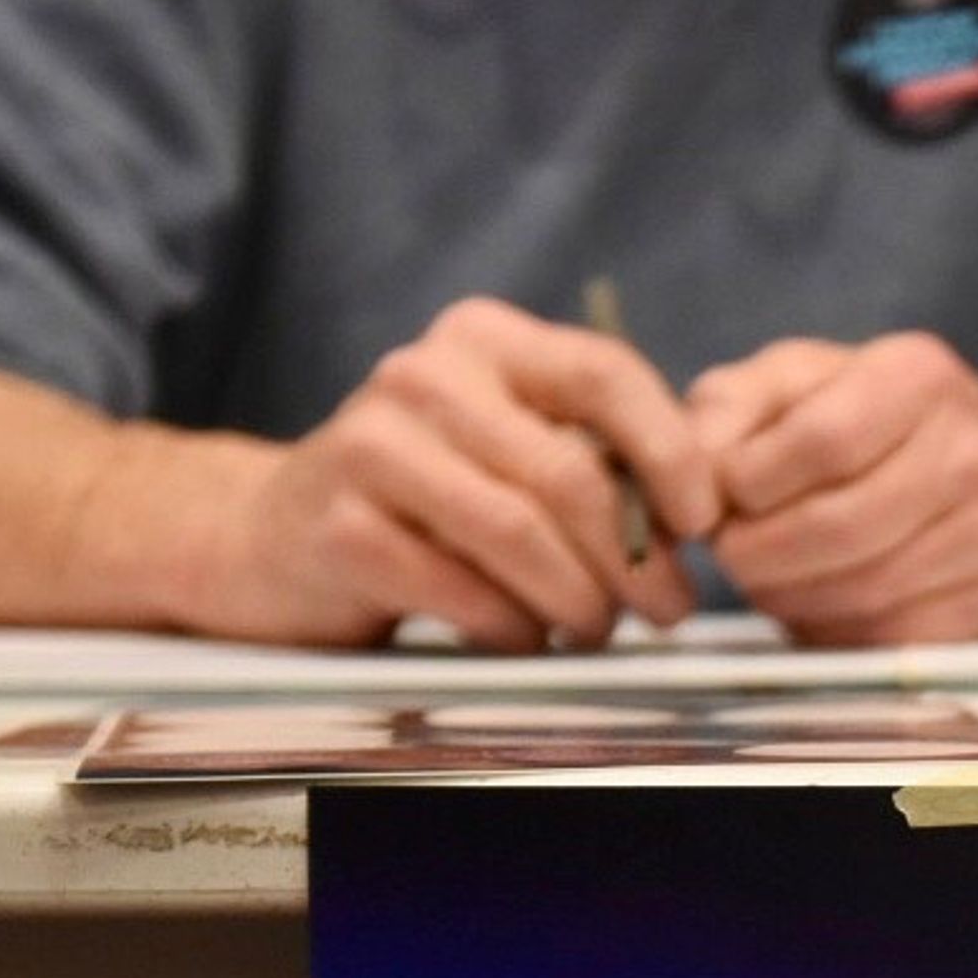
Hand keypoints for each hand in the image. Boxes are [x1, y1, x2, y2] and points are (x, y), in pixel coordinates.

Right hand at [215, 298, 716, 650]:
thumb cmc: (427, 500)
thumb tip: (695, 525)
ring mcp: (373, 447)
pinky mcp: (343, 528)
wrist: (272, 538)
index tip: (704, 523)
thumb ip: (592, 460)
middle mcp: (425, 376)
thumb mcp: (508, 449)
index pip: (604, 374)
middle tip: (665, 609)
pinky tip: (524, 637)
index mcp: (485, 340)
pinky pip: (463, 591)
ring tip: (596, 629)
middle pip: (569, 473)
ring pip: (520, 535)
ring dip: (580, 601)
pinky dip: (513, 627)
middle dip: (636, 557)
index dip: (672, 452)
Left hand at [693, 332, 977, 644]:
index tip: (721, 498)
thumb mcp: (804, 379)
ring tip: (767, 580)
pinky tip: (816, 605)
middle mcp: (972, 450)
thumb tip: (690, 473)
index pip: (820, 442)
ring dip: (790, 599)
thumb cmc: (885, 422)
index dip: (750, 483)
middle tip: (731, 555)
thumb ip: (731, 406)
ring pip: (862, 592)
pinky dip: (835, 632)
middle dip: (760, 554)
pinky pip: (891, 637)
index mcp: (919, 376)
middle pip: (839, 528)